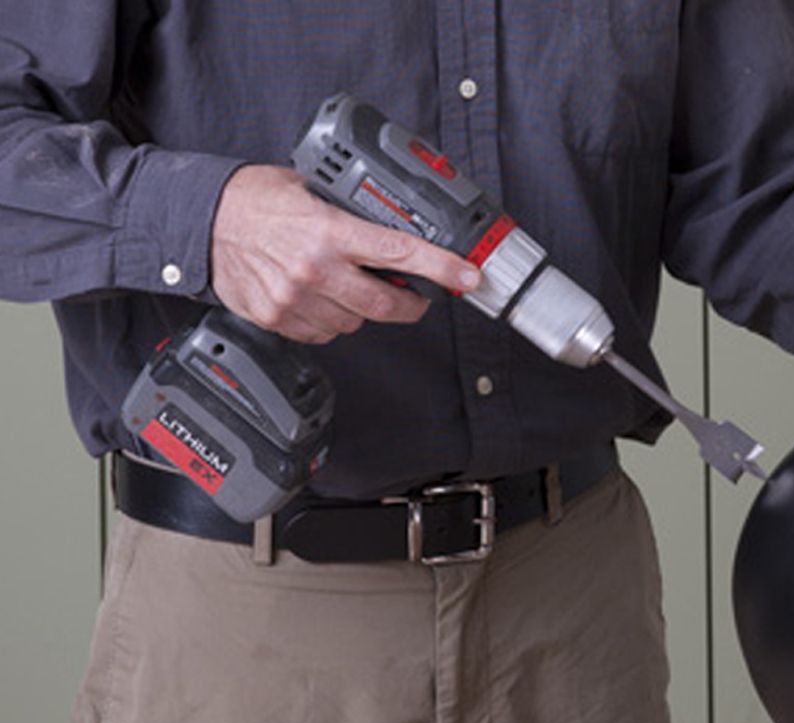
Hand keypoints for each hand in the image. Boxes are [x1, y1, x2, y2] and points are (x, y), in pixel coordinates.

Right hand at [209, 165, 480, 342]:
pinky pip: (323, 333)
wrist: (197, 221)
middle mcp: (315, 270)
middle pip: (386, 304)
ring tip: (348, 285)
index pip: (400, 253)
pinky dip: (331, 320)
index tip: (467, 276)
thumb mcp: (309, 189)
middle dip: (410, 302)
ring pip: (355, 321)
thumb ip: (349, 212)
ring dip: (363, 309)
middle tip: (418, 295)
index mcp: (329, 231)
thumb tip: (391, 226)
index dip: (442, 267)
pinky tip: (320, 298)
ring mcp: (295, 299)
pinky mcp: (278, 320)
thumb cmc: (251, 199)